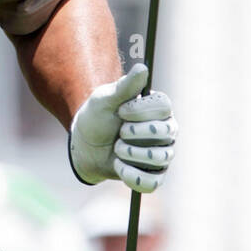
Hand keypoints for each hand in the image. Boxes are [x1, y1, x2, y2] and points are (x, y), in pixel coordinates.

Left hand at [68, 62, 176, 192]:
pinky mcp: (153, 176)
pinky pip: (152, 183)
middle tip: (119, 132)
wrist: (84, 144)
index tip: (121, 111)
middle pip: (165, 133)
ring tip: (116, 148)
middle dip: (135, 133)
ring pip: (160, 158)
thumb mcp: (105, 99)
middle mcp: (166, 131)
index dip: (140, 111)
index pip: (164, 107)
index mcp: (158, 109)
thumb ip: (124, 87)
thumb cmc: (97, 116)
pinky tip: (118, 166)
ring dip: (131, 154)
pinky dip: (132, 176)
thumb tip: (142, 67)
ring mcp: (162, 154)